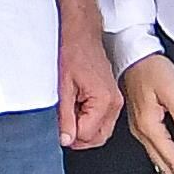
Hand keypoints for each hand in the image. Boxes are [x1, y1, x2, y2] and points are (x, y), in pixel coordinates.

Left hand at [58, 32, 120, 150]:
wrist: (81, 34)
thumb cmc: (73, 52)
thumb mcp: (62, 88)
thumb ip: (65, 117)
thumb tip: (65, 139)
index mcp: (104, 101)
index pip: (87, 136)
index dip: (69, 135)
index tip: (58, 127)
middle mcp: (114, 102)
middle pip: (98, 138)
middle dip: (78, 137)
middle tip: (62, 126)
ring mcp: (115, 100)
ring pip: (100, 131)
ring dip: (83, 129)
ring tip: (69, 112)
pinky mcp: (111, 96)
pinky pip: (102, 119)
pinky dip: (88, 119)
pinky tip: (76, 107)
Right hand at [122, 54, 173, 173]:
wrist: (132, 53)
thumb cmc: (150, 68)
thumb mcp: (173, 91)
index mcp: (149, 125)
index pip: (171, 159)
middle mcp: (142, 130)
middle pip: (163, 166)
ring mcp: (139, 127)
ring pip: (158, 160)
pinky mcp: (141, 122)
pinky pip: (154, 150)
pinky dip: (163, 164)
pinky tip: (167, 168)